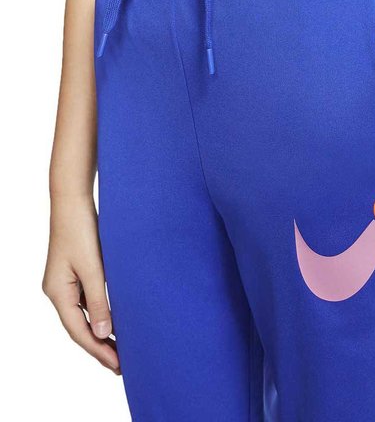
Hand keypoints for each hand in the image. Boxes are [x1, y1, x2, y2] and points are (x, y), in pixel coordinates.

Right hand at [42, 195, 119, 373]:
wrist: (74, 202)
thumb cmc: (81, 231)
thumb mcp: (93, 268)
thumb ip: (99, 301)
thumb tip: (104, 333)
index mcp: (58, 293)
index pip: (79, 331)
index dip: (99, 350)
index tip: (118, 366)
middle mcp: (59, 291)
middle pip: (79, 328)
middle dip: (100, 346)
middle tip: (122, 365)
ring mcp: (66, 282)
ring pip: (84, 315)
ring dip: (102, 331)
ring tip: (121, 348)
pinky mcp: (76, 272)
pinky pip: (88, 301)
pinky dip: (101, 313)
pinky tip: (116, 319)